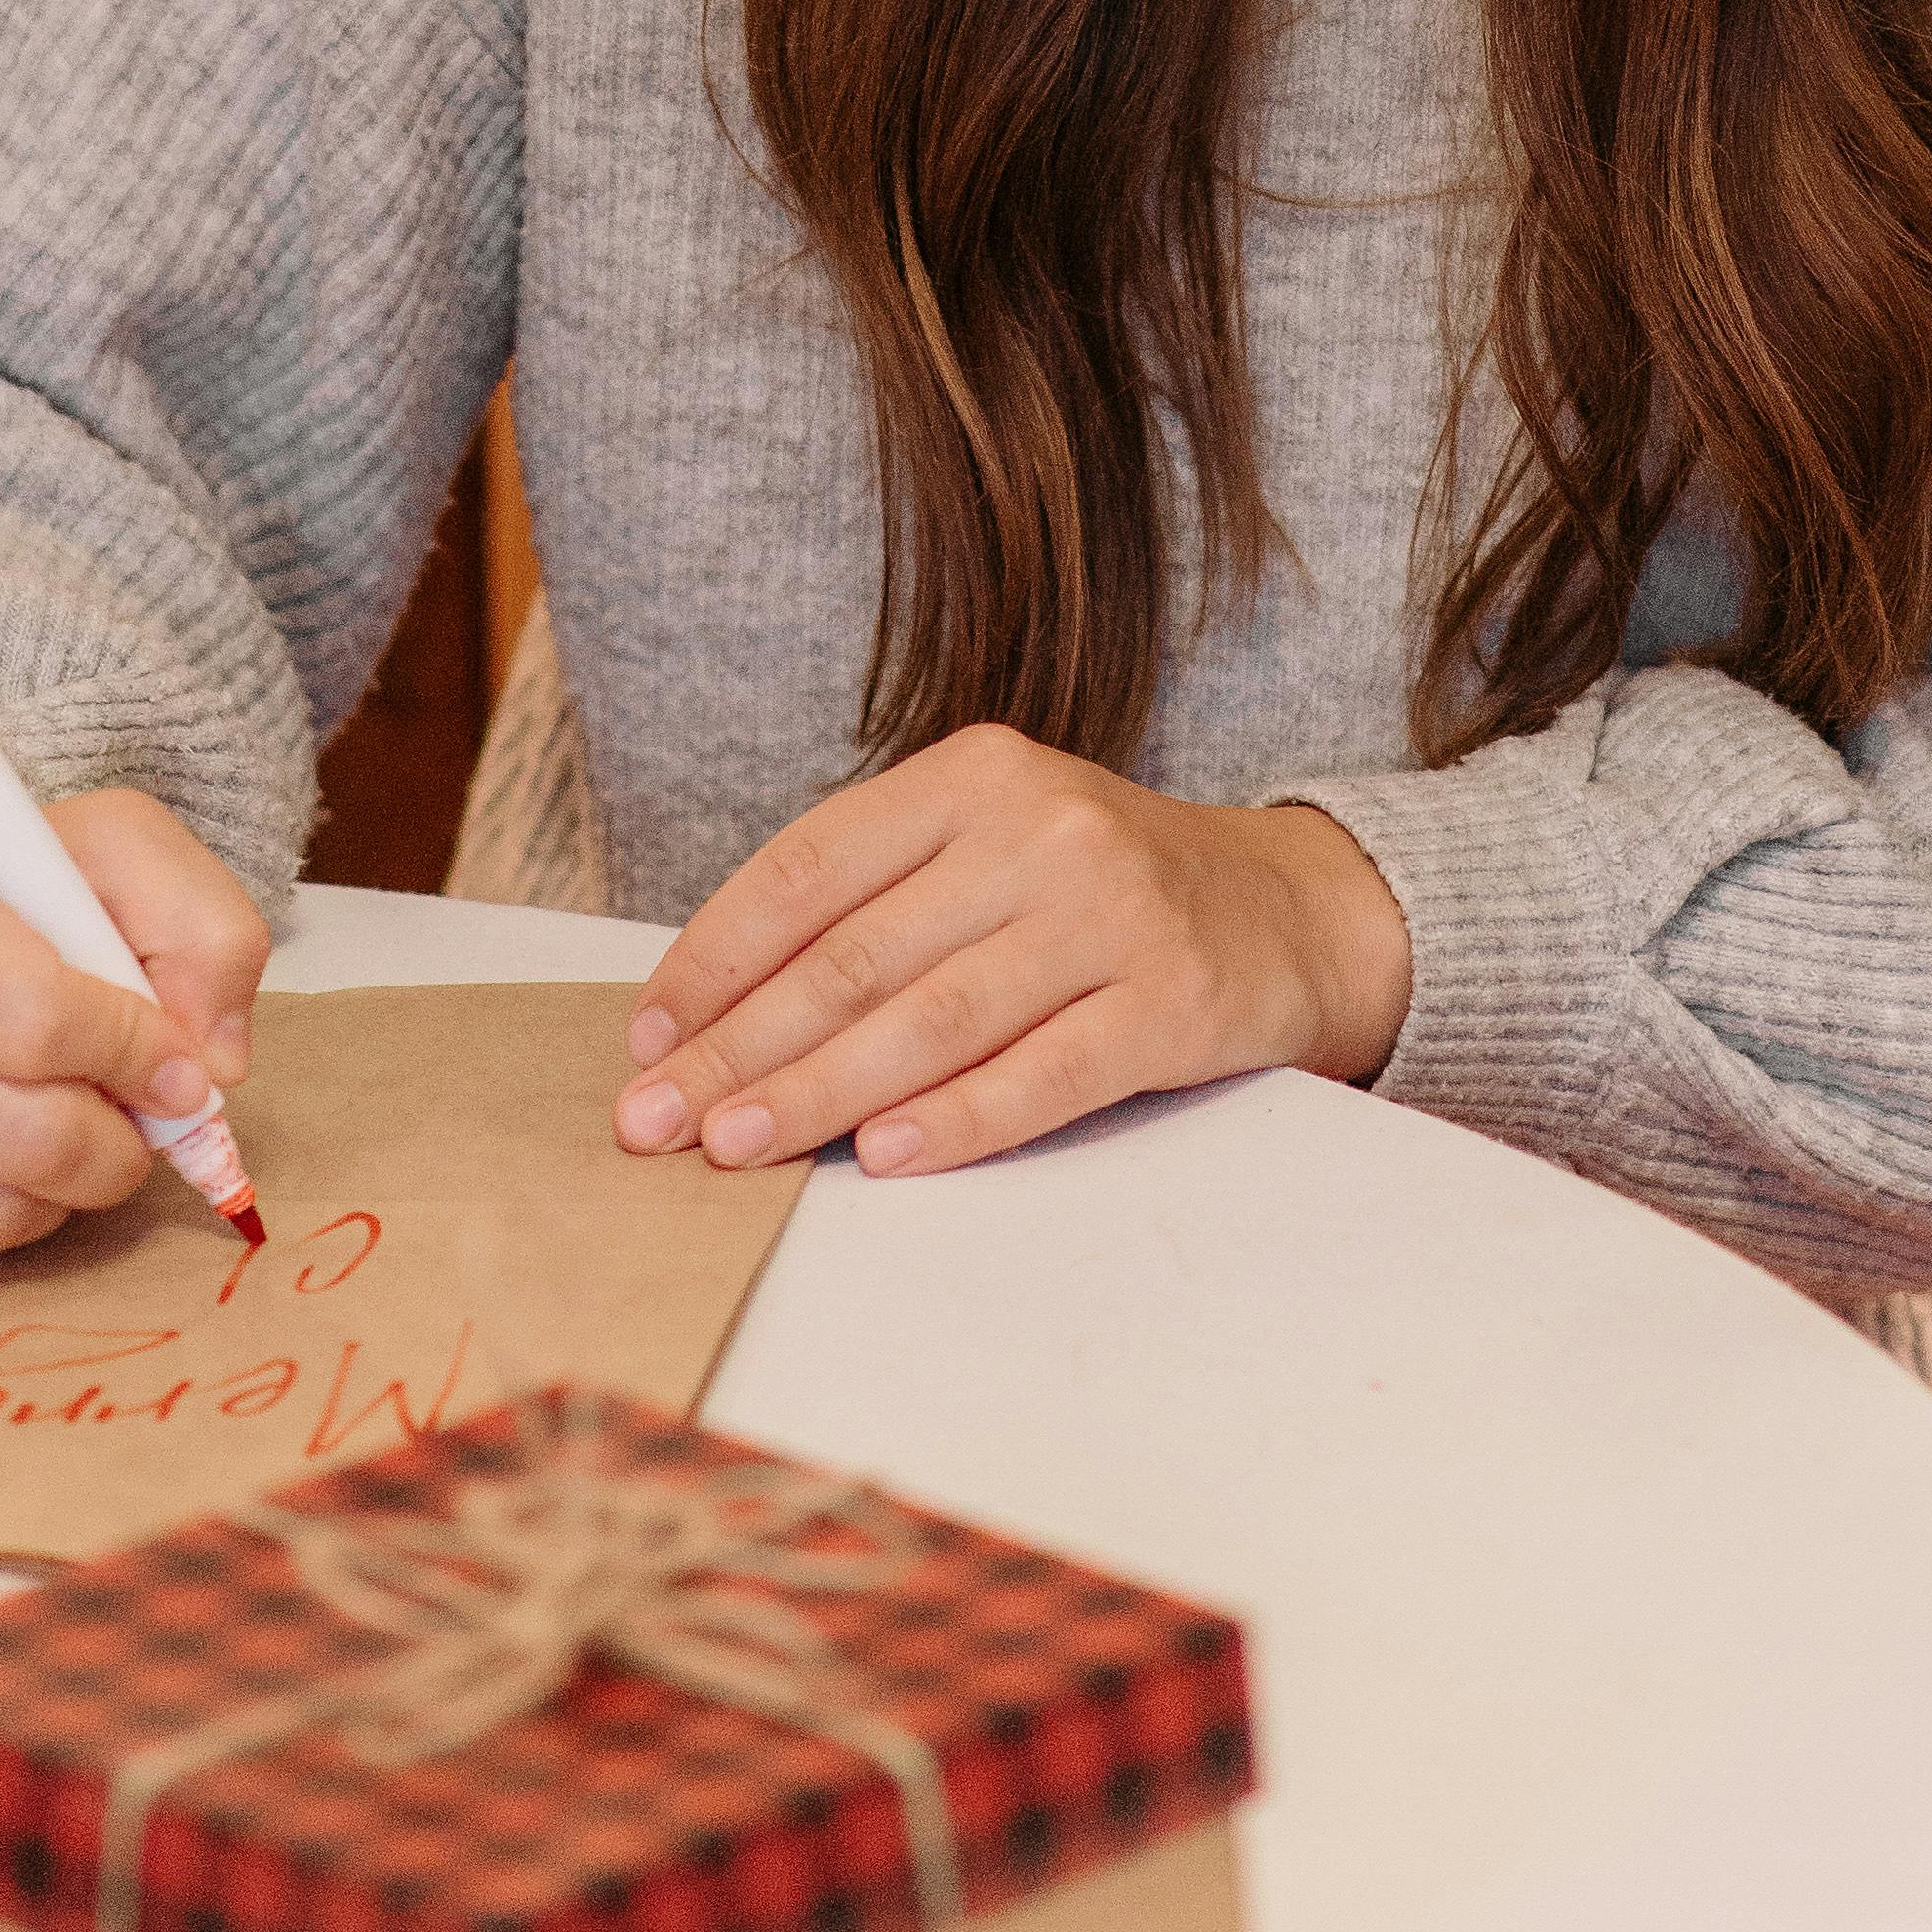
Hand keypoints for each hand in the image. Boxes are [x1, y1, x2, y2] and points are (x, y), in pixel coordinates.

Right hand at [0, 786, 268, 1260]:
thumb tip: (213, 1067)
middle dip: (121, 1140)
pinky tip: (8, 1146)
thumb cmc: (12, 890)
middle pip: (30, 1136)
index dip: (136, 1055)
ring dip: (72, 1183)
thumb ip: (199, 930)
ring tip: (75, 1119)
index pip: (42, 1022)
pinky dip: (13, 1211)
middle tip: (140, 1112)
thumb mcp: (118, 853)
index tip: (178, 1067)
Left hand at [610, 726, 1412, 1179]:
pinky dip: (956, 1120)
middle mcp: (1036, 828)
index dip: (715, 958)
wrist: (1283, 910)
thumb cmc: (1095, 890)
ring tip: (735, 1149)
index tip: (647, 1038)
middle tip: (657, 1123)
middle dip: (740, 1049)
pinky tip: (883, 1157)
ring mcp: (1108, 913)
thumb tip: (714, 1014)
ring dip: (818, 1093)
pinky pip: (1042, 1074)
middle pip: (854, 955)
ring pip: (931, 1019)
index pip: (809, 868)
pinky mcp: (1168, 1001)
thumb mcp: (990, 847)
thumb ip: (875, 903)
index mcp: (971, 774)